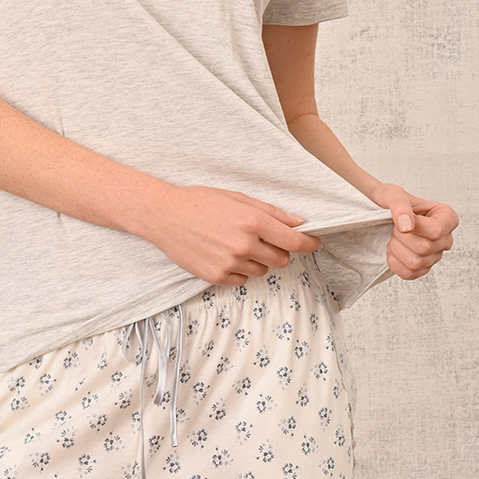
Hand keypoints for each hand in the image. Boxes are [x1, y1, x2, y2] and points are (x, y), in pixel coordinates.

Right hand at [149, 185, 323, 285]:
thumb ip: (271, 212)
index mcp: (252, 221)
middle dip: (278, 251)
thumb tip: (298, 223)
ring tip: (236, 244)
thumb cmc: (200, 201)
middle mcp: (244, 244)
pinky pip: (242, 279)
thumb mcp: (238, 198)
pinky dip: (239, 270)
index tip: (314, 243)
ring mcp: (230, 262)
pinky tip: (224, 255)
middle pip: (281, 259)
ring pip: (262, 270)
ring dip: (257, 260)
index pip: (293, 240)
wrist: (164, 215)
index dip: (309, 243)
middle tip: (263, 240)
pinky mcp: (216, 276)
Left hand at [369, 183, 458, 280]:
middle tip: (395, 227)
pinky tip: (392, 250)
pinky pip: (409, 274)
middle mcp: (446, 238)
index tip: (404, 217)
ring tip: (394, 237)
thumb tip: (407, 227)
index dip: (414, 227)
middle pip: (424, 248)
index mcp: (447, 217)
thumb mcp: (393, 194)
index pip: (435, 231)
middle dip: (401, 237)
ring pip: (416, 263)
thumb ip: (400, 206)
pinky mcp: (423, 268)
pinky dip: (395, 263)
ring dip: (397, 249)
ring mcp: (436, 255)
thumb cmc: (392, 201)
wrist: (380, 211)